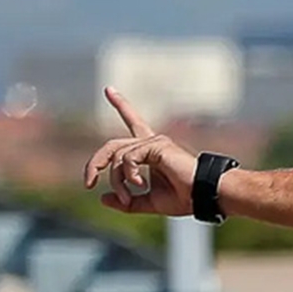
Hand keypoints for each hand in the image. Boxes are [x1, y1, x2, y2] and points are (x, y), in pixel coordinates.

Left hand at [82, 88, 197, 217]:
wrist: (204, 195)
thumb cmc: (185, 198)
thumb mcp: (149, 202)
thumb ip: (126, 201)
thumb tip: (103, 198)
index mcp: (151, 152)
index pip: (133, 123)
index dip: (121, 105)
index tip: (109, 89)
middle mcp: (151, 142)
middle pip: (112, 146)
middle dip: (95, 163)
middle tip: (88, 183)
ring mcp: (154, 142)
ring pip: (118, 157)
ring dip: (117, 181)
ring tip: (127, 198)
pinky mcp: (157, 145)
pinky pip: (128, 158)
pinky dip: (128, 174)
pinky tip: (140, 184)